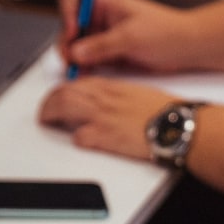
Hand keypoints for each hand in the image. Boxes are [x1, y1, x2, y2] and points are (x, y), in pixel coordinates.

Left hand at [39, 77, 172, 159]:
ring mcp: (103, 117)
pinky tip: (78, 140)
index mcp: (114, 88)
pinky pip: (80, 136)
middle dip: (50, 100)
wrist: (177, 125)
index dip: (65, 89)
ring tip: (47, 121)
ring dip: (50, 113)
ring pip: (64, 106)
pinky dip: (75, 138)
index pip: (80, 83)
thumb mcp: (141, 96)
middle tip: (46, 110)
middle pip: (65, 92)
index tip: (60, 96)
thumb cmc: (167, 113)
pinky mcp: (106, 136)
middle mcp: (104, 99)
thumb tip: (113, 104)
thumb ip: (122, 98)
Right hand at [59, 0, 194, 74]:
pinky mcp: (109, 55)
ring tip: (77, 71)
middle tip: (72, 59)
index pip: (75, 2)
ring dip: (74, 59)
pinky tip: (84, 75)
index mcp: (106, 3)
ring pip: (78, 47)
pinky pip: (90, 61)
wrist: (187, 48)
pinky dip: (84, 68)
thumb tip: (77, 51)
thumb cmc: (167, 31)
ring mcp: (104, 38)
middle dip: (68, 43)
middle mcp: (102, 19)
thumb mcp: (132, 36)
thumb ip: (102, 45)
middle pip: (71, 28)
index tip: (74, 32)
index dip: (69, 17)